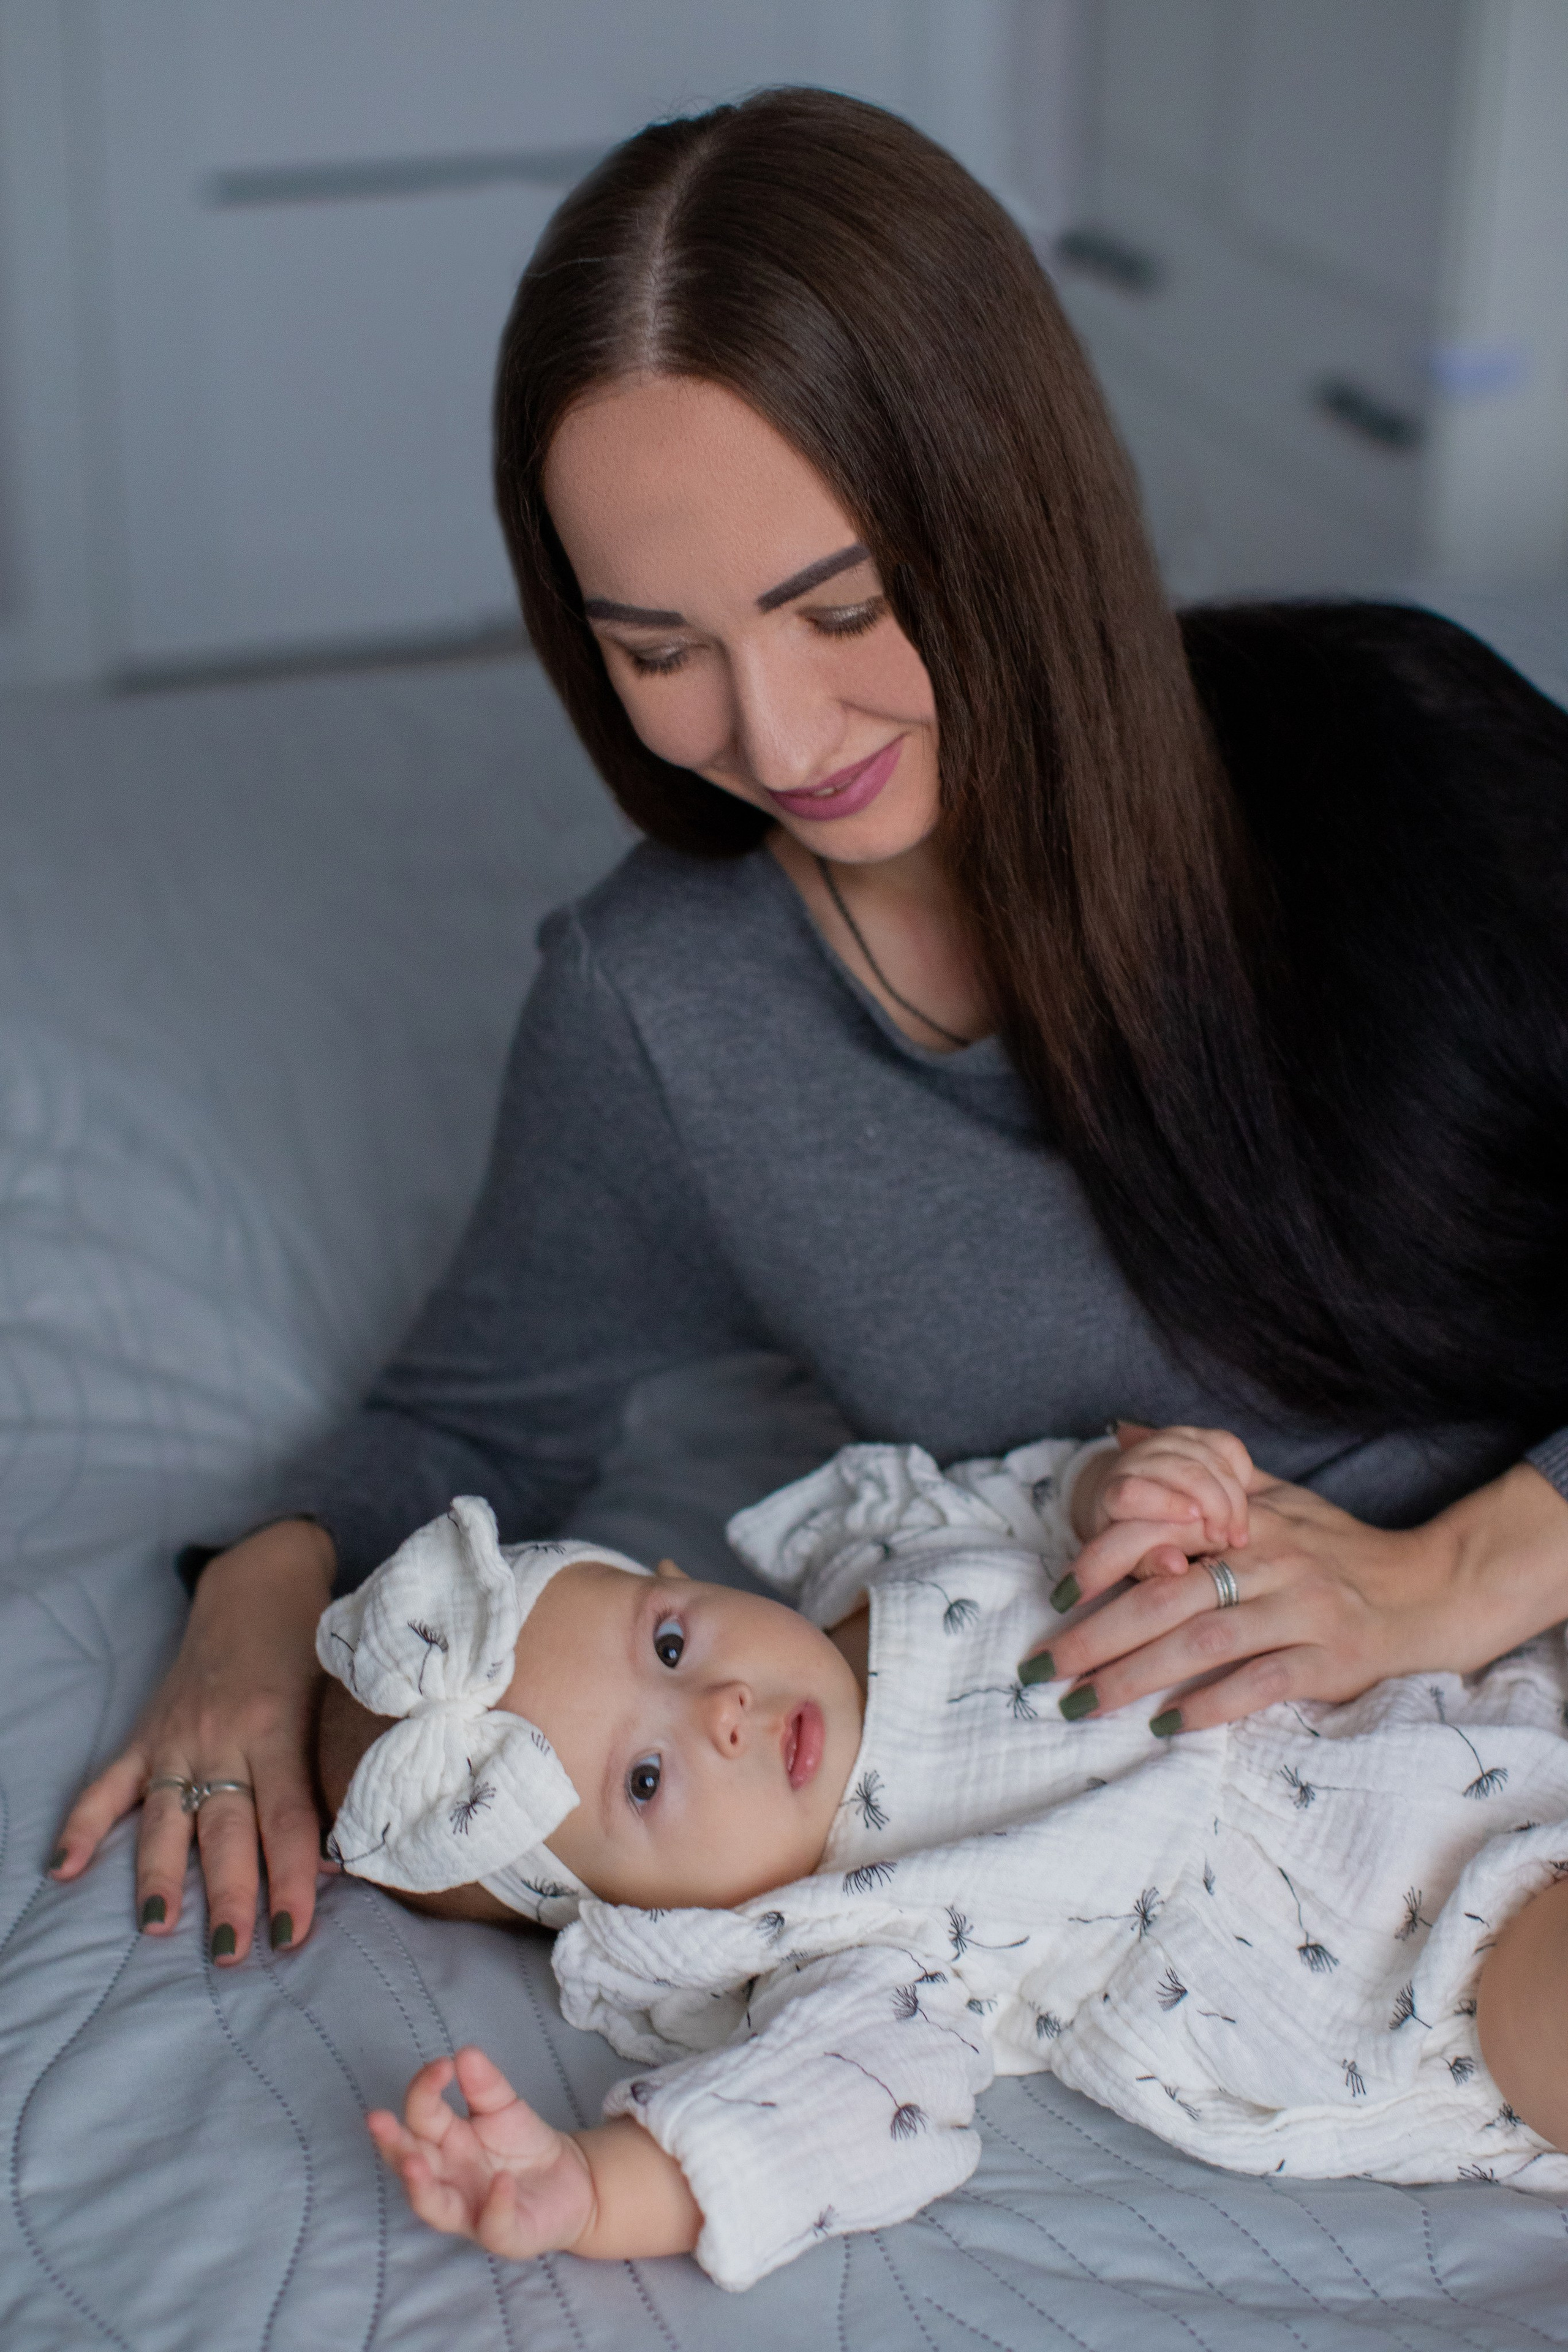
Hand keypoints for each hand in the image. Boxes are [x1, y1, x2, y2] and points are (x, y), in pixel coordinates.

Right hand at [49, 1519, 335, 1960]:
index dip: (292, 1877)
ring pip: (165, 1816)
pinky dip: (83, 1826)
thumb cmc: (312, 1649)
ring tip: (157, 1926)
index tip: (294, 1932)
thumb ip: (335, 1768)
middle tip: (229, 1951)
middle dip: (227, 1893)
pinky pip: (108, 1784)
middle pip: (224, 1827)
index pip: (287, 1817)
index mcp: (277, 1727)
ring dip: (159, 1875)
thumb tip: (342, 1856)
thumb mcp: (337, 1699)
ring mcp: (176, 1736)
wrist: (262, 1582)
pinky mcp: (146, 1733)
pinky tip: (63, 1869)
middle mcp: (222, 1735)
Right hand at [369, 2048, 597, 2259]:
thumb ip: (484, 2084)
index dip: (423, 2089)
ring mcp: (470, 2211)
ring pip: (433, 2206)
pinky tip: (502, 2182)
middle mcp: (447, 2178)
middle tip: (377, 2119)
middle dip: (392, 2143)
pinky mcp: (503, 2235)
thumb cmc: (523, 2145)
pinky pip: (492, 2226)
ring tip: (413, 2162)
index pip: (419, 2116)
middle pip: (408, 2162)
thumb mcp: (504, 2107)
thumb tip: (464, 2053)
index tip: (441, 2065)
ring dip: (419, 2186)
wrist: (571, 2180)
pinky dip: (495, 2205)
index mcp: (444, 2142)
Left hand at [1026, 1461, 1567, 1734]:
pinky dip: (1209, 1706)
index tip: (1056, 1595)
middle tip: (1043, 1668)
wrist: (1428, 1592)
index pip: (1160, 1532)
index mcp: (1248, 1522)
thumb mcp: (1274, 1496)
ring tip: (1085, 1703)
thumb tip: (1124, 1432)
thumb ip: (1199, 1470)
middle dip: (1096, 1636)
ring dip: (1136, 1678)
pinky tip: (1167, 1726)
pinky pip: (1259, 1683)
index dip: (1102, 1562)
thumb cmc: (1338, 1549)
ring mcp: (1302, 1610)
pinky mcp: (1330, 1659)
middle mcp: (1271, 1560)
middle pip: (1166, 1598)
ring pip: (1202, 1643)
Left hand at [1069, 1422, 1257, 1569]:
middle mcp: (1136, 1459)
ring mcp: (1165, 1442)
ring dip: (1234, 1495)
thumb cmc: (1132, 1538)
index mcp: (1112, 1493)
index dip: (1166, 1504)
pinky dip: (1241, 1470)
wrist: (1129, 1498)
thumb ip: (1153, 1563)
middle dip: (1215, 1505)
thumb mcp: (1135, 1559)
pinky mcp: (1192, 1434)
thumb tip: (1177, 1565)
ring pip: (1209, 1458)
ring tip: (1238, 1531)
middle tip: (1230, 1539)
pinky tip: (1241, 1498)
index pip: (1133, 1491)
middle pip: (1182, 1471)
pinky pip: (1227, 1444)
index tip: (1196, 1521)